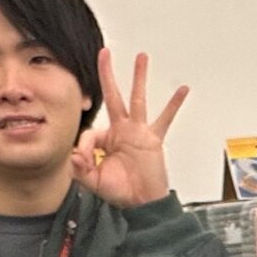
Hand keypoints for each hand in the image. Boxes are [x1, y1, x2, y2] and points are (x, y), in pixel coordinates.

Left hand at [73, 48, 188, 207]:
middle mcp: (122, 131)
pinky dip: (174, 105)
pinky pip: (165, 119)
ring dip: (138, 77)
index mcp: (106, 141)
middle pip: (113, 96)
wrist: (143, 203)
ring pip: (137, 99)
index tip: (84, 159)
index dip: (84, 145)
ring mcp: (139, 132)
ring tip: (141, 57)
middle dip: (107, 75)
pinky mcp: (153, 139)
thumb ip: (81, 169)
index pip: (91, 131)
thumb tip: (74, 155)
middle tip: (104, 53)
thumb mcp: (94, 182)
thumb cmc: (122, 192)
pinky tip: (182, 90)